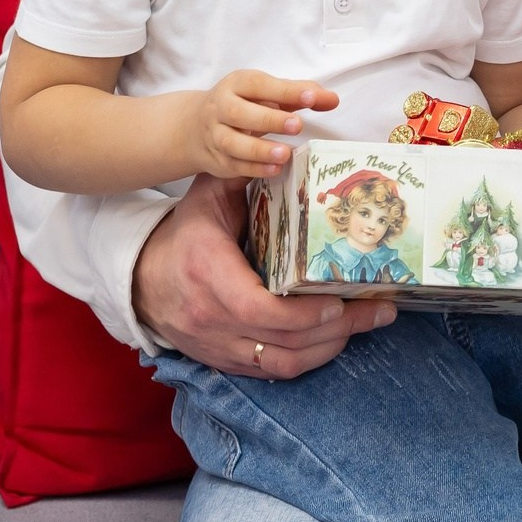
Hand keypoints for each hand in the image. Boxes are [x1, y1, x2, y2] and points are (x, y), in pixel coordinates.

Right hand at [131, 176, 393, 378]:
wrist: (141, 280)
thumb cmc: (183, 233)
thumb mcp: (206, 196)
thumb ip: (242, 174)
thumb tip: (285, 151)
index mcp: (207, 273)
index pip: (259, 310)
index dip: (304, 315)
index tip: (339, 301)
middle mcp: (212, 317)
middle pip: (284, 341)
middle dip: (339, 328)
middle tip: (380, 309)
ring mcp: (218, 345)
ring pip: (283, 362)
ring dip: (331, 347)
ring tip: (368, 322)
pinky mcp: (224, 361)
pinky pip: (273, 371)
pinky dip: (309, 359)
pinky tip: (338, 339)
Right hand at [184, 70, 336, 178]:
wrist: (194, 126)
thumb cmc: (244, 104)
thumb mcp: (267, 92)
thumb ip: (299, 94)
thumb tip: (332, 100)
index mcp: (236, 84)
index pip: (259, 84)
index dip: (285, 91)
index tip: (311, 98)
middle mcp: (221, 107)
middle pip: (239, 113)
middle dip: (269, 119)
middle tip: (297, 126)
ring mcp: (215, 135)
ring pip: (232, 143)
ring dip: (259, 150)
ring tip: (285, 153)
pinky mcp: (217, 159)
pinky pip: (233, 165)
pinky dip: (254, 168)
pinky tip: (275, 169)